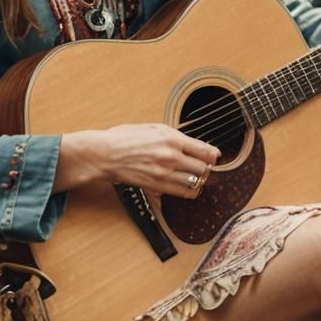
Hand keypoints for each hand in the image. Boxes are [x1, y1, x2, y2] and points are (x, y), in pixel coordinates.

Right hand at [56, 123, 218, 198]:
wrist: (104, 154)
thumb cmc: (125, 137)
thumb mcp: (153, 128)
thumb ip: (174, 136)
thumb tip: (192, 145)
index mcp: (172, 138)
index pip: (204, 150)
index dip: (214, 155)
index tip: (215, 156)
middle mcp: (171, 156)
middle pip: (203, 168)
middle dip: (206, 168)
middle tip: (204, 167)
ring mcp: (164, 173)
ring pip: (196, 183)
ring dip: (199, 181)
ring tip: (196, 177)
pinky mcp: (156, 186)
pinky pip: (183, 193)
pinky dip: (190, 191)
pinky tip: (188, 187)